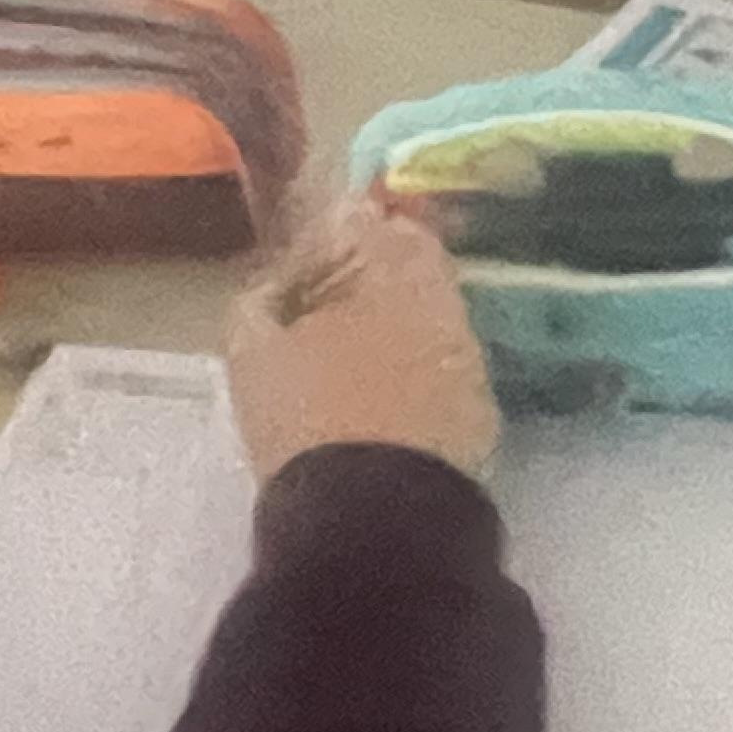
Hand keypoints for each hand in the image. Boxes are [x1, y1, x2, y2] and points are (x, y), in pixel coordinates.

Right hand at [226, 204, 499, 483]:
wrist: (375, 516)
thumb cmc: (306, 418)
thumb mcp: (251, 349)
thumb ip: (260, 298)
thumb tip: (277, 282)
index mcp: (386, 265)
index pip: (361, 215)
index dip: (327, 232)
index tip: (299, 261)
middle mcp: (440, 297)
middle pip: (407, 260)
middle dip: (368, 273)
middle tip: (323, 306)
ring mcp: (468, 353)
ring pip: (428, 315)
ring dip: (395, 324)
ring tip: (350, 361)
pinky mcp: (481, 407)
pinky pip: (442, 368)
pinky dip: (415, 372)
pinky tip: (383, 403)